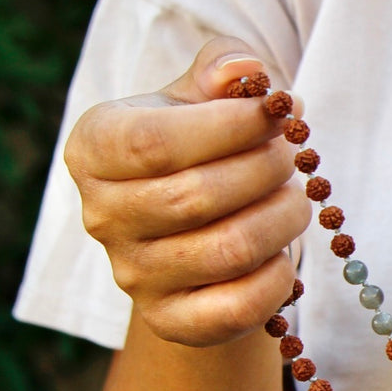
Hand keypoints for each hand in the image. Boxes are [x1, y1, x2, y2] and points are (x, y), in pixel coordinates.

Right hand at [65, 38, 308, 346]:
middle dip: (267, 171)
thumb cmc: (203, 148)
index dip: (232, 126)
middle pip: (198, 196)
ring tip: (295, 198)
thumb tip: (246, 71)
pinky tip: (284, 252)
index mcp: (96, 147)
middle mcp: (103, 215)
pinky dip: (278, 277)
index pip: (155, 142)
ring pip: (228, 250)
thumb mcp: (205, 97)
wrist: (198, 230)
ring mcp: (134, 275)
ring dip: (283, 219)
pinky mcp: (171, 321)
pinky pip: (238, 307)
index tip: (280, 113)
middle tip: (295, 158)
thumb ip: (222, 70)